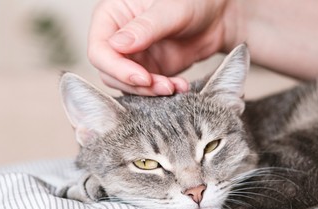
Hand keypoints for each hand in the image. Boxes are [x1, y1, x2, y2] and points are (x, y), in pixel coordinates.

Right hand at [88, 0, 230, 95]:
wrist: (218, 15)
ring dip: (150, 91)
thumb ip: (144, 27)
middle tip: (163, 86)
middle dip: (136, 84)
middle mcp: (117, 38)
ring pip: (126, 85)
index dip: (117, 68)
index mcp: (111, 15)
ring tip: (174, 86)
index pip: (99, 50)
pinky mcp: (147, 70)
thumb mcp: (171, 9)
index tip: (142, 77)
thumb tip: (117, 45)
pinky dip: (161, 92)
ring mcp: (132, 56)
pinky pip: (146, 89)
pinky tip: (180, 86)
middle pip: (109, 72)